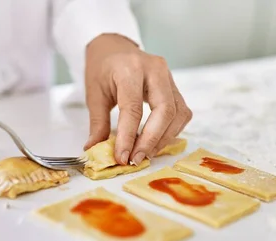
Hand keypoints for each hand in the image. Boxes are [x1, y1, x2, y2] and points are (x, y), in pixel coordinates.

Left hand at [84, 34, 191, 164]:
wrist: (114, 48)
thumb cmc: (103, 69)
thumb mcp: (94, 95)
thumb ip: (97, 124)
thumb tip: (94, 150)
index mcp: (130, 69)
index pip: (133, 108)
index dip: (128, 137)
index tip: (122, 157)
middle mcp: (155, 70)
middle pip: (164, 110)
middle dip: (152, 140)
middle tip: (137, 158)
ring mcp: (169, 77)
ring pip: (178, 113)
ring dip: (163, 138)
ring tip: (145, 153)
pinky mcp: (175, 86)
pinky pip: (181, 112)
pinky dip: (171, 131)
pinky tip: (156, 141)